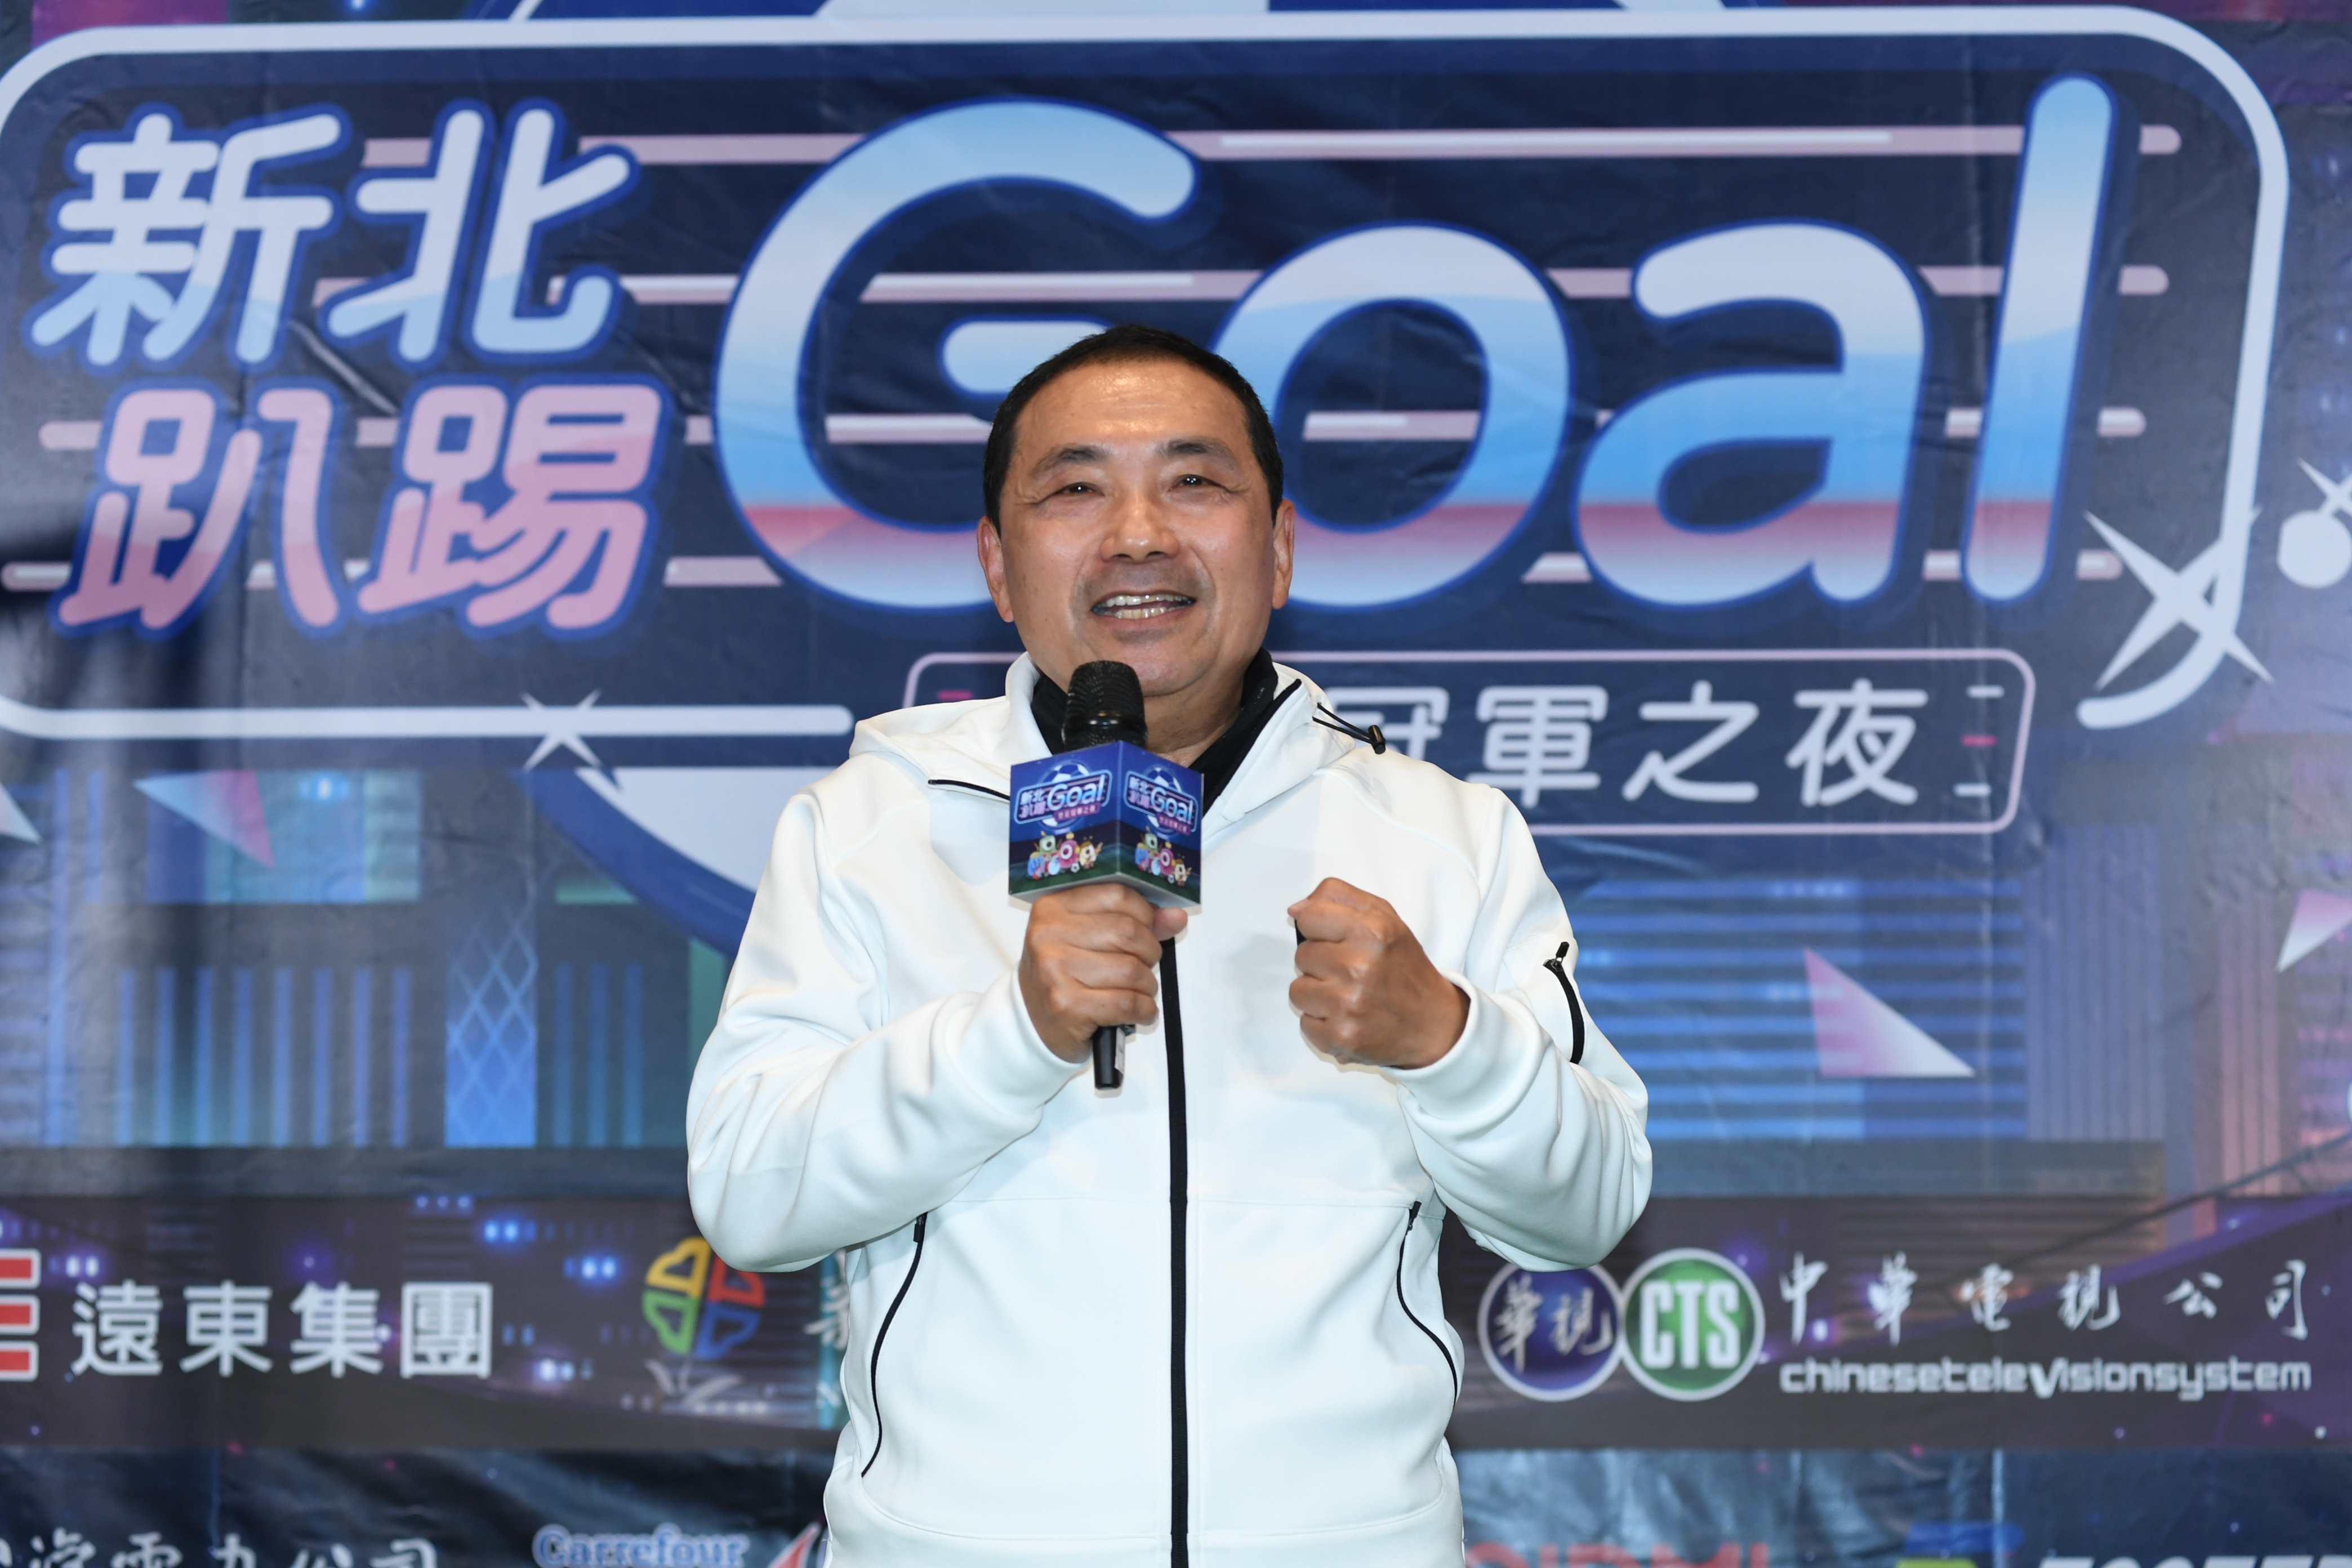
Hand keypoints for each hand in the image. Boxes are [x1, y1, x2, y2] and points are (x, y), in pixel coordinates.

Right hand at [1019, 883, 1189, 1060]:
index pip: (1117, 895)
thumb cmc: (1063, 975)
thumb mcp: (1087, 938)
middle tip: (1145, 964)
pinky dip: (1144, 1009)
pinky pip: (1127, 1003)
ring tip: (1139, 990)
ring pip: (1132, 970)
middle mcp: (1049, 935)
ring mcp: (1055, 971)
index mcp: (1053, 908)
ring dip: (1148, 985)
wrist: (1031, 1022)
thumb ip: (1133, 922)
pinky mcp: (1067, 1006)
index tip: (1149, 928)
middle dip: (1150, 951)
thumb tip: (1176, 916)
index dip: (1145, 913)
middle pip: (1128, 932)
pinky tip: (1139, 1010)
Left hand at [1288, 878, 1467, 1068]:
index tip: (1337, 940)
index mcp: (1371, 931)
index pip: (1309, 917)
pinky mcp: (1340, 1037)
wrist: (1432, 1023)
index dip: (1320, 929)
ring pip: (1297, 990)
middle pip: (1301, 955)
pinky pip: (1304, 1023)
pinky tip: (1347, 1017)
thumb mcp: (1383, 917)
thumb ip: (1338, 897)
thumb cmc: (1403, 968)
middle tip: (1351, 971)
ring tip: (1347, 995)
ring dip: (1318, 993)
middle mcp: (1359, 967)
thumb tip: (1295, 909)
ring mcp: (1348, 1005)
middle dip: (1321, 962)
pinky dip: (1322, 1022)